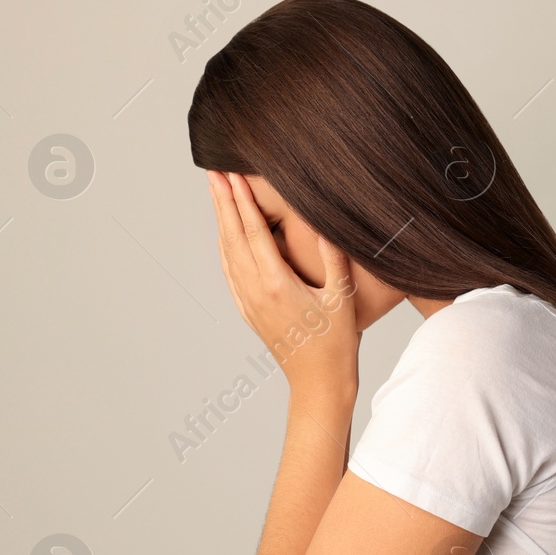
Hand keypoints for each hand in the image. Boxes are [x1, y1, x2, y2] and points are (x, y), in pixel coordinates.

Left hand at [209, 170, 359, 396]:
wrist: (318, 381)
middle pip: (232, 237)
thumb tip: (326, 222)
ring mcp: (249, 302)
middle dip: (222, 202)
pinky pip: (230, 272)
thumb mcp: (342, 296)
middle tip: (213, 173)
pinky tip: (225, 236)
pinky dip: (225, 247)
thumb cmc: (336, 342)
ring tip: (216, 195)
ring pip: (226, 253)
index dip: (241, 201)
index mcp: (277, 284)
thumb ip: (333, 257)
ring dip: (220, 222)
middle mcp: (256, 291)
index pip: (253, 232)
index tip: (232, 176)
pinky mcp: (249, 311)